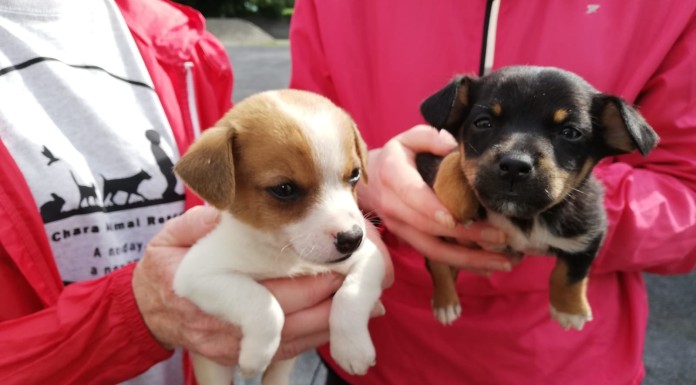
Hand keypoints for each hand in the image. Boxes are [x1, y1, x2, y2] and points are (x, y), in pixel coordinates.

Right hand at [132, 206, 389, 365]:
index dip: (304, 291)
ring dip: (331, 325)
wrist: (149, 306)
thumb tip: (231, 210)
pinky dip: (317, 335)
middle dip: (330, 307)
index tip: (335, 275)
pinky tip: (342, 320)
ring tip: (367, 306)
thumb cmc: (165, 264)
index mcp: (203, 290)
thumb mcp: (174, 236)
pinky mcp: (241, 355)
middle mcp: (217, 327)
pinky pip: (287, 351)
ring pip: (292, 343)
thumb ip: (202, 223)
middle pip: (288, 325)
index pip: (262, 305)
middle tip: (367, 287)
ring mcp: (229, 347)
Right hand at [358, 125, 512, 273]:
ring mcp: (400, 228)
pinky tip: (488, 267)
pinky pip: (435, 256)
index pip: (411, 195)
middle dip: (465, 236)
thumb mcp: (408, 139)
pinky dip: (462, 264)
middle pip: (428, 228)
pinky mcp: (409, 241)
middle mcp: (394, 207)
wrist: (368, 183)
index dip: (432, 209)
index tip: (455, 219)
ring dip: (468, 259)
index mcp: (393, 176)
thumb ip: (429, 136)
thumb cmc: (396, 158)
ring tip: (502, 261)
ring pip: (432, 250)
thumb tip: (451, 145)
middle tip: (499, 237)